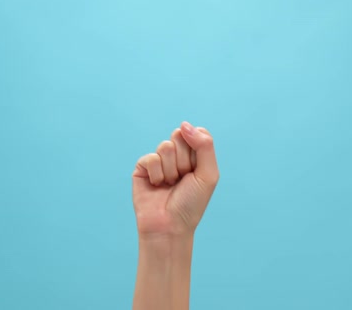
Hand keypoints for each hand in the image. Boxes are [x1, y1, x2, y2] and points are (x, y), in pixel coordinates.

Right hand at [132, 121, 219, 236]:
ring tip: (170, 185)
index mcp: (195, 155)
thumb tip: (184, 124)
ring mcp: (159, 160)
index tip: (196, 169)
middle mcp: (177, 156)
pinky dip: (157, 174)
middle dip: (184, 160)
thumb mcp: (208, 174)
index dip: (197, 148)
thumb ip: (204, 145)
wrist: (170, 226)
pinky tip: (157, 186)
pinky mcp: (143, 168)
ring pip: (166, 146)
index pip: (197, 132)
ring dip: (171, 170)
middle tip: (183, 179)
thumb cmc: (191, 204)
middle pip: (180, 135)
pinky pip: (151, 158)